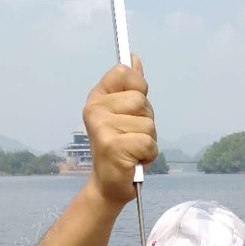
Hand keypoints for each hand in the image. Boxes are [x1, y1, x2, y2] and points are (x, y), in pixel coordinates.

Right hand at [83, 54, 157, 205]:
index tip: (133, 107)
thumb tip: (134, 58)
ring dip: (148, 141)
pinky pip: (148, 143)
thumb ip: (130, 88)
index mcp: (97, 99)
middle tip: (132, 137)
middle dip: (146, 121)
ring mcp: (102, 129)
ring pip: (148, 124)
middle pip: (141, 100)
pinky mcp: (113, 148)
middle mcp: (95, 111)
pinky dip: (149, 155)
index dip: (138, 87)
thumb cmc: (121, 149)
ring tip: (133, 151)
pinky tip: (135, 161)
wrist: (109, 186)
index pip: (124, 72)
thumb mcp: (125, 115)